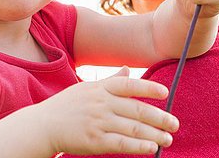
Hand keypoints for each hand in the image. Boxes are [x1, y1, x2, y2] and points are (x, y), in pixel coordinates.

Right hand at [36, 67, 178, 154]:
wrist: (43, 125)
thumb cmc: (68, 105)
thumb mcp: (87, 88)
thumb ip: (110, 80)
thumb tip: (127, 69)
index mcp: (101, 88)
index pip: (129, 86)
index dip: (149, 89)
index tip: (166, 93)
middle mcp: (101, 104)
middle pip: (136, 110)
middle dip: (160, 118)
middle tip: (175, 124)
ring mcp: (98, 122)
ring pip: (133, 129)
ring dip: (154, 134)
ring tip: (168, 139)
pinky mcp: (94, 141)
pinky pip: (121, 144)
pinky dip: (138, 146)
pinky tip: (151, 148)